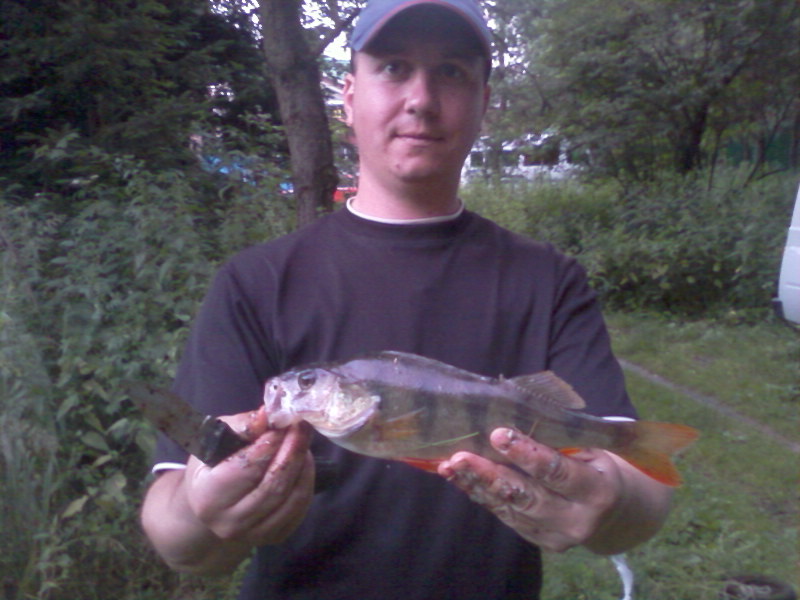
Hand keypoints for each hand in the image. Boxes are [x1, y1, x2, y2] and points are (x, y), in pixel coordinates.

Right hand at [182, 408, 314, 546]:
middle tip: (302, 426)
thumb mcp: (217, 438)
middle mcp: (229, 523)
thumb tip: (268, 414)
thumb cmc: (213, 463)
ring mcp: (254, 535)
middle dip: (293, 451)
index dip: (269, 444)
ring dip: (303, 465)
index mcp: (208, 497)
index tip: (284, 422)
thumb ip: (243, 426)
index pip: (246, 469)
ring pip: (292, 498)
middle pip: (274, 485)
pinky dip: (307, 481)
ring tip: (302, 441)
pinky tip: (302, 462)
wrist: (212, 501)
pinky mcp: (275, 537)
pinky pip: (301, 508)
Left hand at [437, 428, 624, 552]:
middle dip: (490, 475)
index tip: (498, 434)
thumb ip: (557, 440)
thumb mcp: (590, 449)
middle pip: (527, 497)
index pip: (558, 473)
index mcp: (597, 491)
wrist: (613, 512)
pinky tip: (459, 478)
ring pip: (510, 508)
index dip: (527, 454)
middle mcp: (578, 520)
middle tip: (461, 457)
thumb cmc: (595, 465)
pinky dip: (480, 495)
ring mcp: (557, 536)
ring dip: (476, 485)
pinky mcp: (539, 540)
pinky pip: (505, 515)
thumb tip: (511, 416)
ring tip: (450, 466)